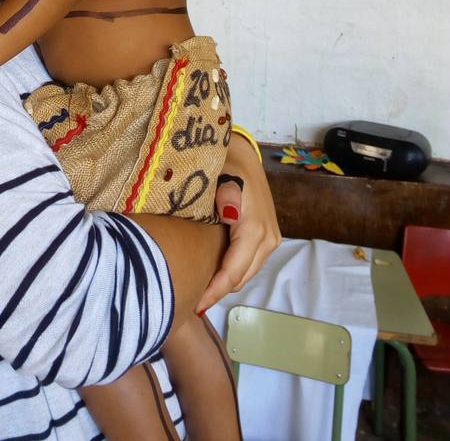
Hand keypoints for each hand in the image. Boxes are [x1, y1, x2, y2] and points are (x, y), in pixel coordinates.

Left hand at [196, 134, 281, 312]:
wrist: (242, 154)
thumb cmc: (226, 164)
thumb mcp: (222, 174)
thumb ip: (227, 194)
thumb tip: (232, 213)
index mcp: (255, 228)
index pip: (234, 270)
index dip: (215, 290)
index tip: (194, 304)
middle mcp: (268, 238)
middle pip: (240, 277)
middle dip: (217, 291)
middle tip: (189, 300)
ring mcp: (271, 239)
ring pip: (245, 273)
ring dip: (225, 282)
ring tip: (198, 289)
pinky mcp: (268, 238)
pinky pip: (248, 263)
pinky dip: (232, 271)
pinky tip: (213, 271)